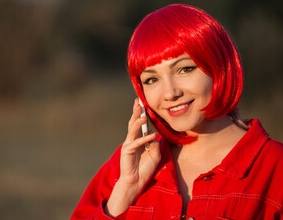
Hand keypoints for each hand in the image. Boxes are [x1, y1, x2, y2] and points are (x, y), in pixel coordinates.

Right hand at [105, 99, 160, 215]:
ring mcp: (128, 145)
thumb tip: (154, 135)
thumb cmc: (144, 169)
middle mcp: (131, 140)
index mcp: (137, 140)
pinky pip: (137, 143)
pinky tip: (152, 135)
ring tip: (143, 113)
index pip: (138, 124)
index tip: (142, 104)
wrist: (135, 182)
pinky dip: (145, 139)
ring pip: (133, 129)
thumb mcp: (154, 154)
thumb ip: (154, 144)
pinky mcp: (127, 151)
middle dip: (136, 112)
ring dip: (138, 121)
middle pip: (133, 123)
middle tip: (138, 101)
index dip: (140, 114)